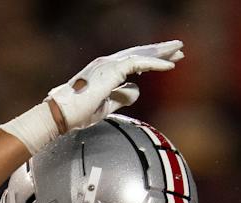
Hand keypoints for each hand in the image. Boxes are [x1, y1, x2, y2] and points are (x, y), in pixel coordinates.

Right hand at [47, 41, 183, 132]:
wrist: (61, 115)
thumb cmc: (78, 113)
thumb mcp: (105, 106)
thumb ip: (121, 97)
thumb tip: (136, 90)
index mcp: (104, 70)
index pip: (132, 61)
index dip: (150, 60)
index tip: (167, 62)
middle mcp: (106, 63)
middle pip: (139, 53)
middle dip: (159, 51)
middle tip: (179, 49)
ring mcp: (108, 64)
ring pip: (141, 54)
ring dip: (161, 53)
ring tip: (179, 52)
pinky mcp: (111, 70)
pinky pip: (139, 63)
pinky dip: (155, 64)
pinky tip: (169, 65)